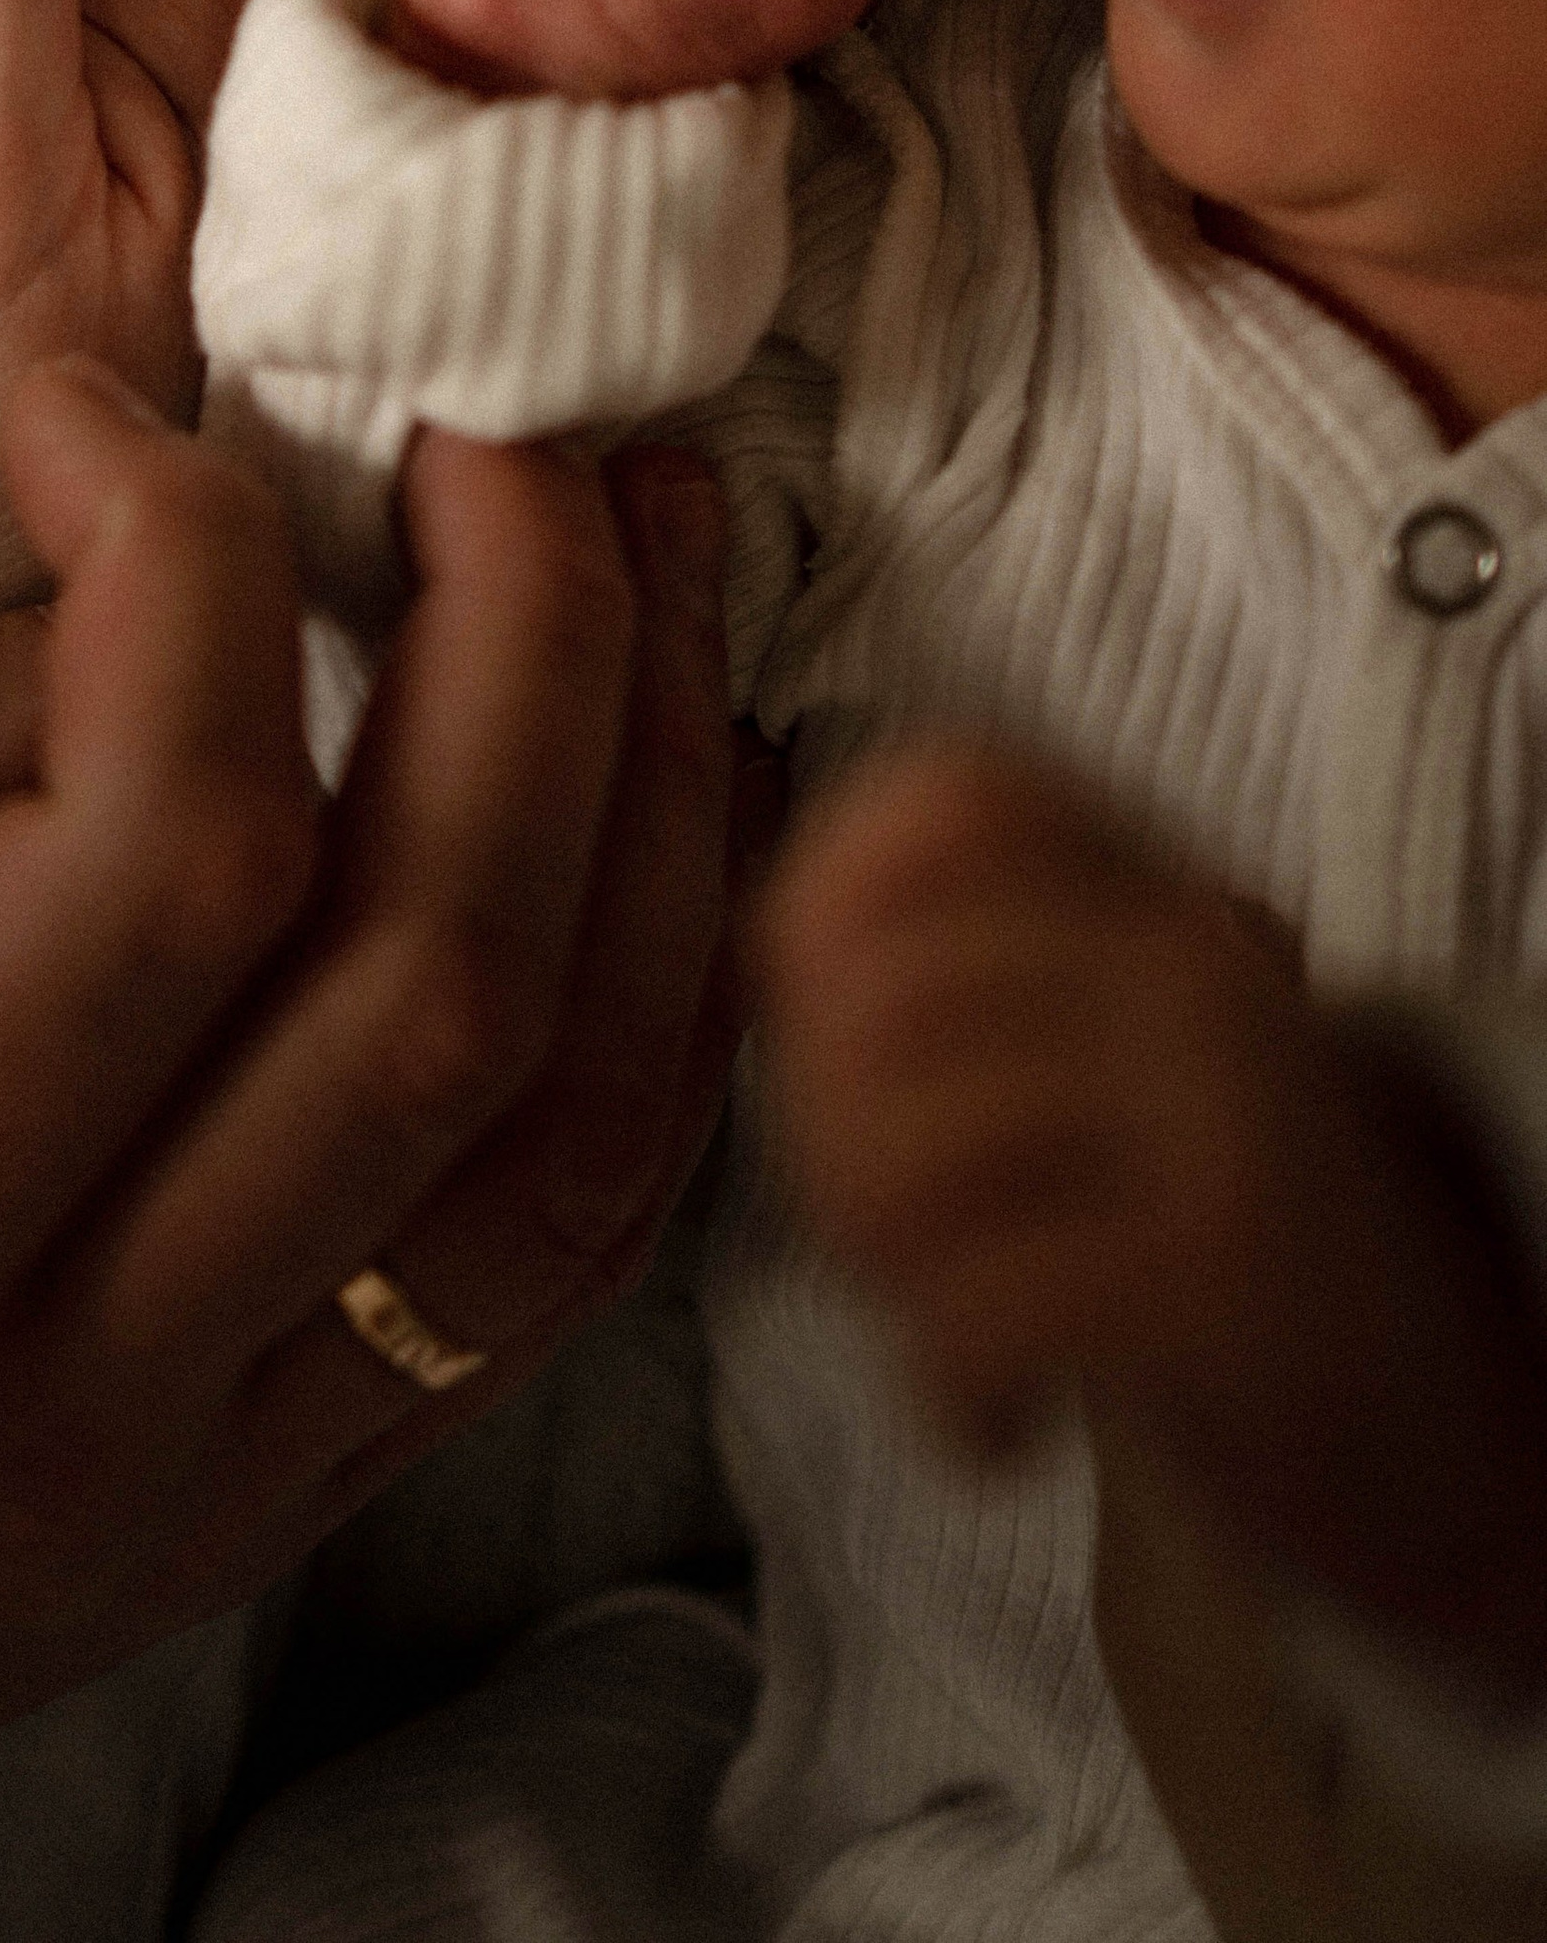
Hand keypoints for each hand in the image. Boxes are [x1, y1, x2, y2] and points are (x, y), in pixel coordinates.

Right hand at [0, 381, 740, 1941]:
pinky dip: (664, 1012)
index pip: (162, 851)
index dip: (188, 560)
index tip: (121, 416)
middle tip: (505, 433)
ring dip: (660, 809)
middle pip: (430, 971)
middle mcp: (82, 1379)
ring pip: (570, 1125)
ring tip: (663, 562)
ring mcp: (227, 1471)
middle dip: (531, 639)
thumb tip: (137, 599)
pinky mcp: (302, 1503)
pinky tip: (678, 817)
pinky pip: (572, 1254)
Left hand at [757, 744, 1546, 1694]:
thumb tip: (770, 940)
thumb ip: (961, 988)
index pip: (945, 796)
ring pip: (903, 1150)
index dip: (827, 904)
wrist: (1458, 1424)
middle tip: (889, 1246)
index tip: (836, 1044)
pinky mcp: (1228, 1271)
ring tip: (952, 1328)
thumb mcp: (1115, 1068)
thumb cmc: (1224, 1241)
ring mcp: (1219, 1109)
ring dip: (882, 1279)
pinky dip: (950, 1398)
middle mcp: (1191, 969)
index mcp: (1154, 901)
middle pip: (871, 995)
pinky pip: (982, 1306)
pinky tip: (1001, 1431)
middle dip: (821, 1143)